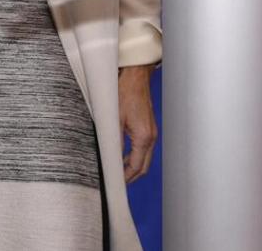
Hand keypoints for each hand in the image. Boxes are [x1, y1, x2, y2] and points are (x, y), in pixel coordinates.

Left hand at [118, 65, 157, 181]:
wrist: (135, 77)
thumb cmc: (125, 93)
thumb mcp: (114, 118)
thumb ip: (113, 140)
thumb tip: (109, 156)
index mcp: (144, 137)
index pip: (137, 166)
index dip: (126, 177)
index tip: (116, 184)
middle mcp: (151, 137)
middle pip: (144, 166)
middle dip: (132, 176)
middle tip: (117, 183)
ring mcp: (152, 133)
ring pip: (145, 158)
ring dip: (133, 166)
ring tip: (118, 172)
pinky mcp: (149, 127)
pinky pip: (144, 148)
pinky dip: (135, 156)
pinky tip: (123, 156)